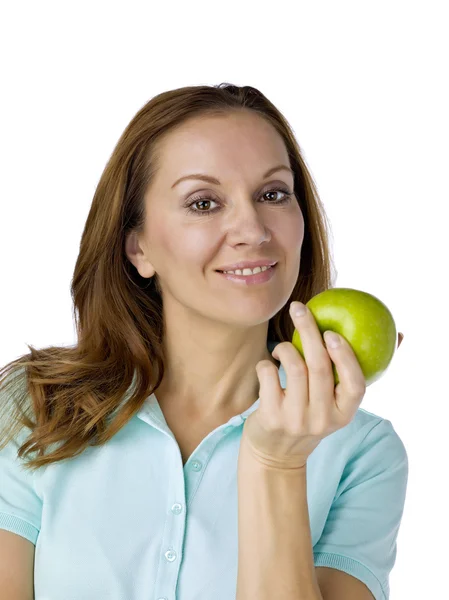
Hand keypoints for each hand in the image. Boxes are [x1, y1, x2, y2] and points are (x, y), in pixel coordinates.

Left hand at [241, 302, 403, 469]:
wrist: (275, 454)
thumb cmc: (311, 415)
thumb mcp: (337, 404)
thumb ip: (357, 373)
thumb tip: (400, 335)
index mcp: (344, 414)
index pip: (355, 386)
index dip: (346, 358)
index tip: (333, 333)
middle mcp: (323, 419)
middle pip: (319, 368)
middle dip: (309, 331)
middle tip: (299, 308)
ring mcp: (296, 420)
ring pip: (294, 368)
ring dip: (285, 348)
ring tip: (282, 347)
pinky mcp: (271, 418)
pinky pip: (269, 376)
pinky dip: (266, 363)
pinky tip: (269, 365)